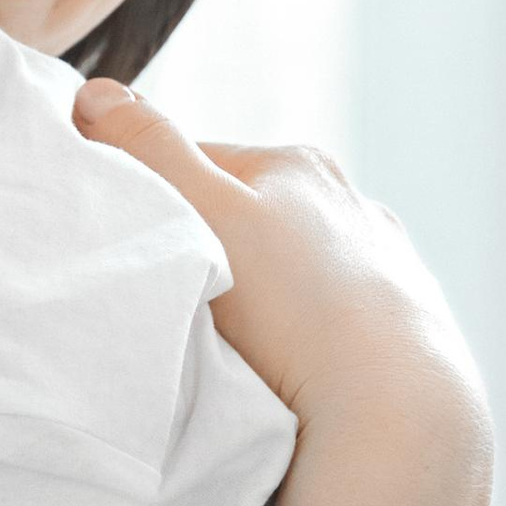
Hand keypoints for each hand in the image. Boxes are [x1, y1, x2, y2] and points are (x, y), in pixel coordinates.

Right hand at [72, 86, 492, 505]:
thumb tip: (98, 93)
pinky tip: (291, 373)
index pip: (196, 163)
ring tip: (238, 351)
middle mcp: (351, 203)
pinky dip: (305, 340)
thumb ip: (149, 150)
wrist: (396, 411)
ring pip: (292, 272)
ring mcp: (385, 266)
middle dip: (207, 253)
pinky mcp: (406, 329)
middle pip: (247, 219)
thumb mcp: (203, 213)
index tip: (130, 251)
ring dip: (261, 301)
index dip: (151, 203)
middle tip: (178, 307)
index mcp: (298, 164)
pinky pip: (332, 323)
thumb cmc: (296, 309)